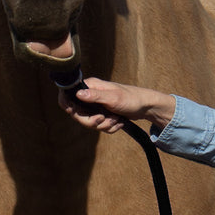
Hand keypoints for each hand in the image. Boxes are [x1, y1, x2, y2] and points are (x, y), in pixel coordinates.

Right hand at [58, 77, 176, 134]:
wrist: (146, 107)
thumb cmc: (132, 99)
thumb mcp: (113, 98)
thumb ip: (95, 96)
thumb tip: (78, 93)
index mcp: (91, 87)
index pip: (68, 95)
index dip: (68, 106)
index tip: (75, 113)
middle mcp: (91, 95)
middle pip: (78, 114)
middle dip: (92, 121)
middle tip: (104, 119)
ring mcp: (96, 106)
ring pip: (90, 122)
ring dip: (104, 125)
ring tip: (116, 120)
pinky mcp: (103, 114)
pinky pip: (99, 126)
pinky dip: (109, 127)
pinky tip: (119, 122)